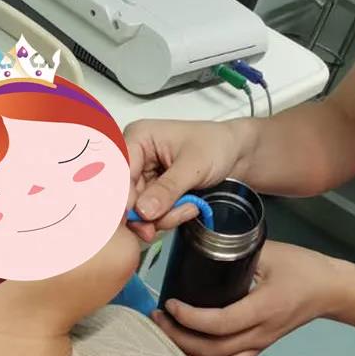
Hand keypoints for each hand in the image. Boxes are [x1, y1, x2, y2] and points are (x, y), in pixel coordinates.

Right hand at [124, 119, 243, 241]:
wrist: (236, 155)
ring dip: (163, 217)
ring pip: (138, 210)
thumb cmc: (217, 145)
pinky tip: (189, 207)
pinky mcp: (153, 194)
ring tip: (190, 207)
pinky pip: (151, 215)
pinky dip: (169, 217)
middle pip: (124, 194)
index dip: (123, 195)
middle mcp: (135, 158)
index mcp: (139, 138)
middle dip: (148, 213)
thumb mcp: (194, 165)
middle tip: (171, 218)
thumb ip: (168, 188)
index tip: (137, 214)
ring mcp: (143, 177)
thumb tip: (143, 211)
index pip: (118, 170)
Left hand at [152, 241, 342, 355]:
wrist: (330, 289)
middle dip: (178, 337)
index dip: (190, 318)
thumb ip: (238, 252)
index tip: (169, 303)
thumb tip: (202, 247)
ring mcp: (260, 345)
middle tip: (157, 317)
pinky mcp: (260, 347)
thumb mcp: (270, 252)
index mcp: (263, 308)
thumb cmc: (302, 267)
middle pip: (213, 350)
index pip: (220, 323)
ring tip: (167, 338)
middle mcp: (260, 333)